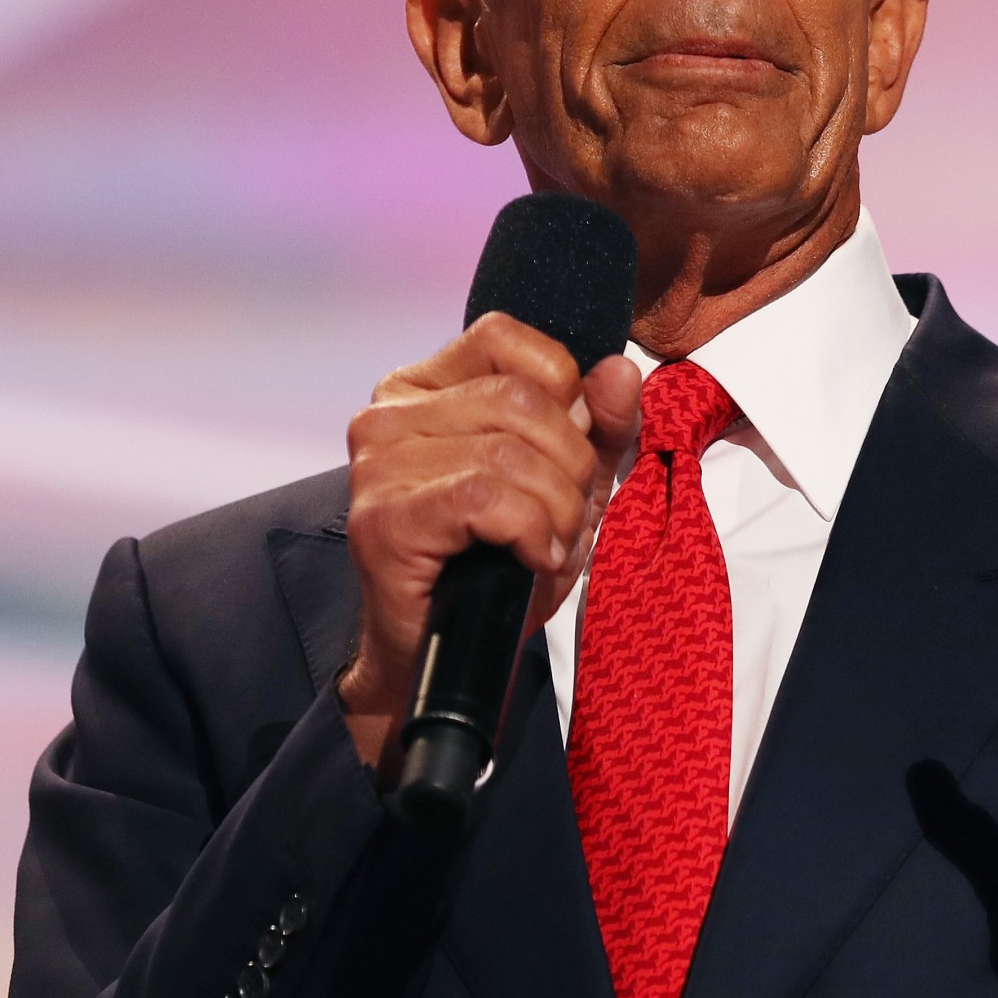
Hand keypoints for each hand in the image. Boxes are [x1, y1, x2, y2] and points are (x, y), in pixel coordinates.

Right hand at [336, 313, 640, 768]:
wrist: (450, 657)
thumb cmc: (499, 565)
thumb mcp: (569, 485)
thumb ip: (602, 425)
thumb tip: (620, 370)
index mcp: (423, 387)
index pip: (508, 340)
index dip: (564, 395)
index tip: (566, 456)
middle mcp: (387, 413)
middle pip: (522, 401)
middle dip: (571, 467)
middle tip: (564, 520)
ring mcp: (377, 464)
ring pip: (510, 453)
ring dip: (557, 511)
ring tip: (546, 546)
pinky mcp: (384, 519)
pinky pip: (486, 498)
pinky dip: (531, 531)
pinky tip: (529, 559)